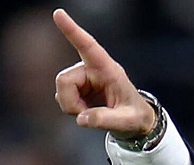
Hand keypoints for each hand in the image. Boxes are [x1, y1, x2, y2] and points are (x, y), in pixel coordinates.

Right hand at [52, 8, 155, 137]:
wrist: (134, 120)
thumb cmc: (134, 116)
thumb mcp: (127, 121)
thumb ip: (106, 120)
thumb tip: (82, 119)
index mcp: (108, 69)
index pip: (88, 46)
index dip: (72, 31)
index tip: (59, 14)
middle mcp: (91, 68)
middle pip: (63, 80)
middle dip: (71, 102)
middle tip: (88, 115)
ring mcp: (82, 77)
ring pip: (61, 90)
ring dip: (72, 106)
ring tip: (92, 112)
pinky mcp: (76, 86)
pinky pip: (62, 97)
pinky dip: (72, 108)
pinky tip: (87, 110)